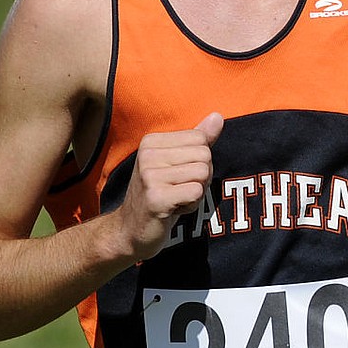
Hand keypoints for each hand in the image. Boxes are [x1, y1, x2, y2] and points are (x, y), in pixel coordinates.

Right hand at [120, 112, 223, 261]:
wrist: (130, 231)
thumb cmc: (158, 195)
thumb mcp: (176, 164)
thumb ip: (197, 140)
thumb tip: (218, 116)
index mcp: (151, 141)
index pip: (201, 140)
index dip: (199, 162)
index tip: (178, 177)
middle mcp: (148, 154)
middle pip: (204, 156)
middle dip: (200, 178)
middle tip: (178, 191)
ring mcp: (149, 176)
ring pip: (203, 174)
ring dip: (196, 193)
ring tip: (175, 200)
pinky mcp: (156, 198)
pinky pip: (196, 192)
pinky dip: (191, 205)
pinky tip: (173, 210)